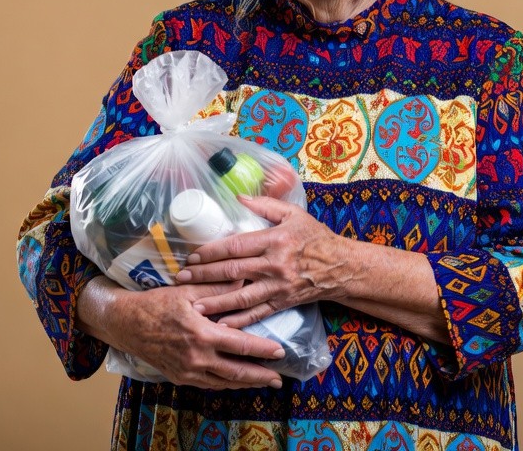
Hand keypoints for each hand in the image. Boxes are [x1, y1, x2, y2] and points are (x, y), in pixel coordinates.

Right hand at [101, 279, 284, 389]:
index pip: (240, 346)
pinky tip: (236, 381)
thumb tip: (244, 278)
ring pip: (223, 382)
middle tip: (279, 379)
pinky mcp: (180, 377)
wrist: (127, 324)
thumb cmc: (158, 303)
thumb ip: (217, 286)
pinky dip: (225, 384)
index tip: (280, 352)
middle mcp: (196, 358)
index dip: (262, 351)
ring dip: (245, 383)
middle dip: (260, 377)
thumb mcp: (188, 290)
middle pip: (235, 372)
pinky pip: (208, 384)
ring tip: (264, 383)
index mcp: (202, 335)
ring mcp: (187, 371)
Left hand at [175, 195, 348, 327]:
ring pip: (241, 296)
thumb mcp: (294, 214)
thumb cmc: (316, 237)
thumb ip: (266, 205)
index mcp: (274, 240)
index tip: (192, 256)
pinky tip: (221, 325)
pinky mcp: (282, 302)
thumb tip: (238, 198)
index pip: (235, 246)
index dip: (211, 252)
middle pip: (232, 271)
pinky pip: (256, 314)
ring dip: (216, 301)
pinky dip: (238, 321)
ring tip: (194, 305)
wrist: (341, 266)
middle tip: (181, 279)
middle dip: (204, 276)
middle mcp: (273, 264)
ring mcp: (277, 286)